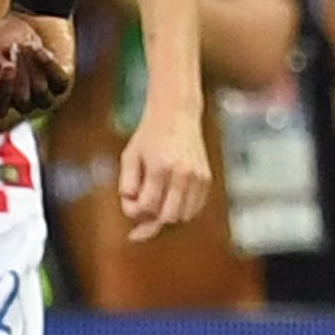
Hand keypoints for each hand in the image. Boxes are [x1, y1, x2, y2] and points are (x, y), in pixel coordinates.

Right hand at [0, 12, 75, 122]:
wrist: (25, 20)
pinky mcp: (60, 80)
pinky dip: (48, 66)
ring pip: (41, 94)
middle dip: (19, 76)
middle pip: (22, 102)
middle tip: (14, 48)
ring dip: (32, 70)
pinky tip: (38, 49)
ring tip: (24, 44)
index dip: (3, 93)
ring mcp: (43, 92)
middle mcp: (23, 100)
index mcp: (1, 97)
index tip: (6, 67)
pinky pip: (59, 82)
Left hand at [119, 112, 213, 240]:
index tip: (129, 203)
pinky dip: (182, 211)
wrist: (177, 115)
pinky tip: (169, 202)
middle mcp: (183, 174)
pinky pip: (195, 208)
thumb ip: (127, 185)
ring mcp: (198, 177)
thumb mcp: (129, 156)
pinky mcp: (207, 179)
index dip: (134, 211)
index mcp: (160, 167)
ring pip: (184, 216)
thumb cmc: (149, 136)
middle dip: (151, 219)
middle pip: (168, 216)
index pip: (147, 206)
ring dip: (167, 217)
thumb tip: (133, 212)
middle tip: (141, 213)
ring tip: (155, 205)